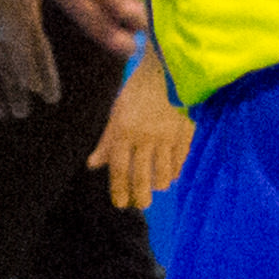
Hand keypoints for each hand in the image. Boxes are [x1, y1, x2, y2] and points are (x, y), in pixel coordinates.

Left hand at [93, 50, 192, 209]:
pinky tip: (171, 176)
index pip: (119, 167)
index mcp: (124, 131)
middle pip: (142, 175)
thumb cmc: (137, 93)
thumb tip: (93, 165)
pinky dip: (175, 171)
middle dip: (140, 195)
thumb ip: (107, 142)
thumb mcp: (116, 114)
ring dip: (159, 184)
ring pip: (164, 171)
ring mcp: (167, 136)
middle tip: (140, 205)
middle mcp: (145, 137)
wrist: (167, 72)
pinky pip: (180, 160)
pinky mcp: (185, 133)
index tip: (120, 203)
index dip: (119, 188)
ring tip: (156, 189)